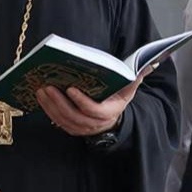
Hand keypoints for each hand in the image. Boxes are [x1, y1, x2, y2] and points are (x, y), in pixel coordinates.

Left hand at [36, 66, 153, 135]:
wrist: (113, 118)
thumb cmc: (119, 98)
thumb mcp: (130, 88)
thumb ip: (137, 76)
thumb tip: (150, 64)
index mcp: (109, 112)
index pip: (93, 110)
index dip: (81, 101)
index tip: (70, 88)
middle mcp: (95, 124)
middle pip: (73, 116)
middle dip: (59, 102)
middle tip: (48, 87)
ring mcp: (82, 128)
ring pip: (63, 119)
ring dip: (50, 105)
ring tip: (41, 90)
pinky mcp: (72, 128)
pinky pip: (57, 121)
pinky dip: (48, 110)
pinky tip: (41, 97)